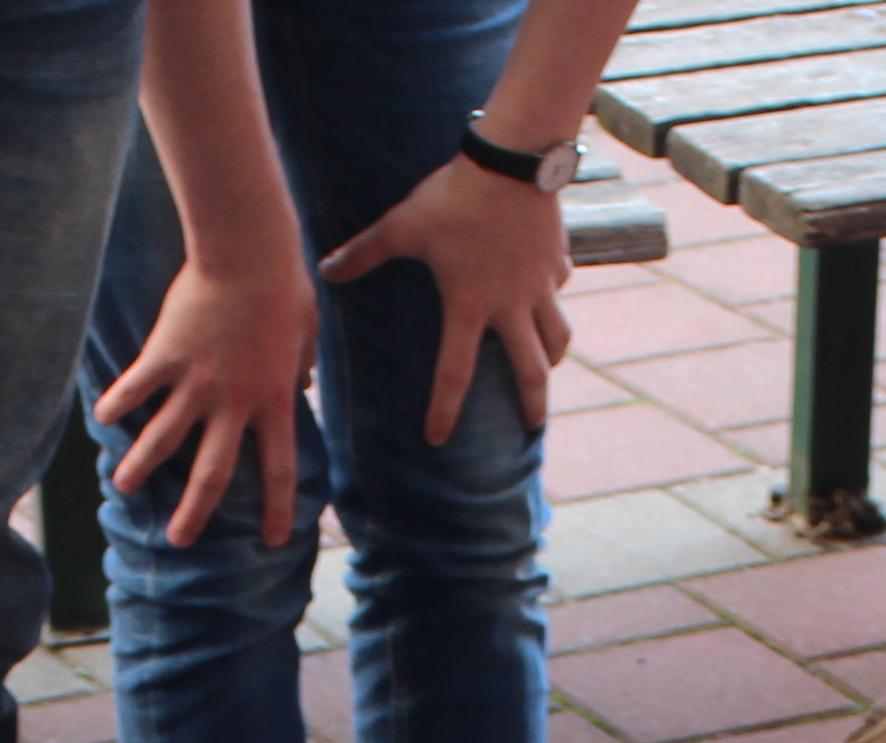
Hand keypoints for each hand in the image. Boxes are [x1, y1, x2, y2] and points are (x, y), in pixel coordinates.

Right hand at [95, 222, 320, 547]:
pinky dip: (117, 404)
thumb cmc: (283, 285)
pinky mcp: (165, 356)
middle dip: (195, 513)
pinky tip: (102, 419)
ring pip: (164, 440)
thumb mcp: (305, 332)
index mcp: (274, 400)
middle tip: (180, 541)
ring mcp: (196, 382)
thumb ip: (301, 367)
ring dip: (140, 467)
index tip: (272, 540)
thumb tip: (300, 387)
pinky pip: (135, 388)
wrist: (248, 250)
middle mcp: (234, 403)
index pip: (281, 469)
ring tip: (124, 487)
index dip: (277, 508)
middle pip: (213, 474)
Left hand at [320, 153, 575, 440]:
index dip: (445, 409)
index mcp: (470, 305)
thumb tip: (325, 271)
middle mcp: (510, 304)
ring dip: (552, 357)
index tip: (438, 440)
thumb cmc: (455, 195)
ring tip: (548, 369)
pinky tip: (550, 293)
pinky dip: (555, 296)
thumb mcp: (403, 224)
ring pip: (557, 336)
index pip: (455, 371)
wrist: (513, 158)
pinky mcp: (556, 258)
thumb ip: (364, 252)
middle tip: (532, 428)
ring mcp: (540, 283)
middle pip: (529, 369)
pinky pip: (559, 287)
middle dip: (532, 404)